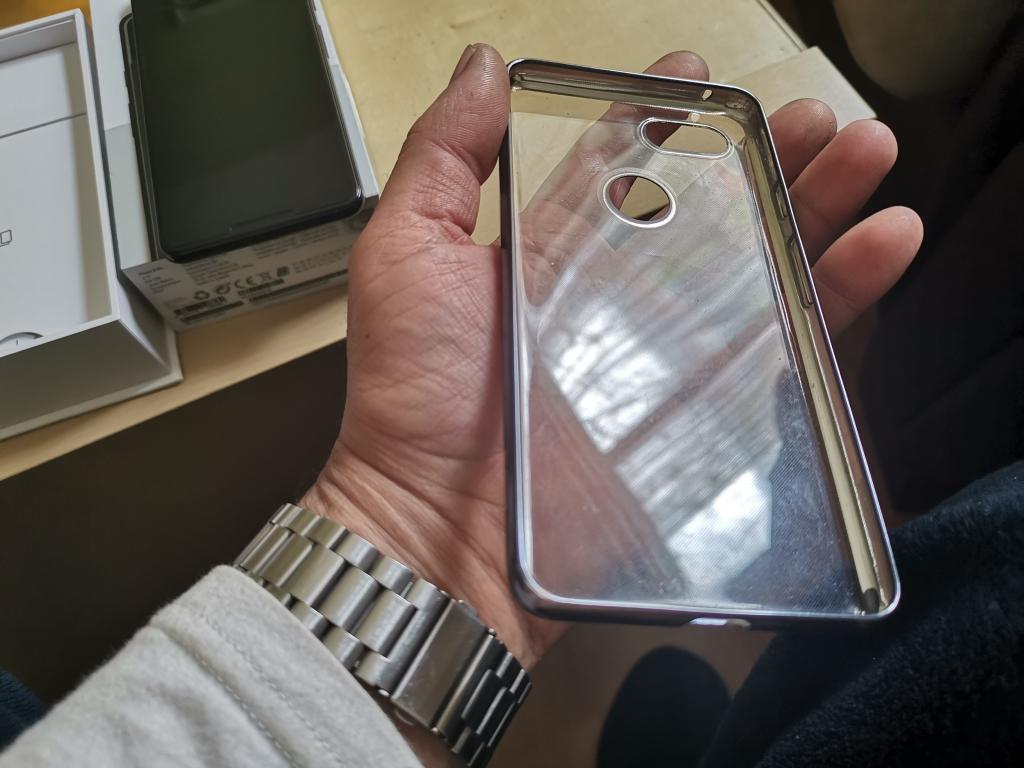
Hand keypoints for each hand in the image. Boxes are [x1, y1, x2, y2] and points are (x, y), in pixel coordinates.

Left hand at [303, 45, 922, 667]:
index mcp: (547, 256)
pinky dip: (838, 297)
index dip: (657, 117)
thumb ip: (441, 161)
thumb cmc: (414, 399)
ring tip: (866, 150)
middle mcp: (611, 301)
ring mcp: (662, 358)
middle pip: (703, 211)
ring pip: (755, 266)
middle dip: (760, 154)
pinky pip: (782, 349)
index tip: (696, 71)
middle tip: (808, 114)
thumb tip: (480, 67)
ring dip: (815, 206)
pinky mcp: (700, 415)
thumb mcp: (404, 258)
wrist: (442, 535)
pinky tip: (884, 243)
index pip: (615, 172)